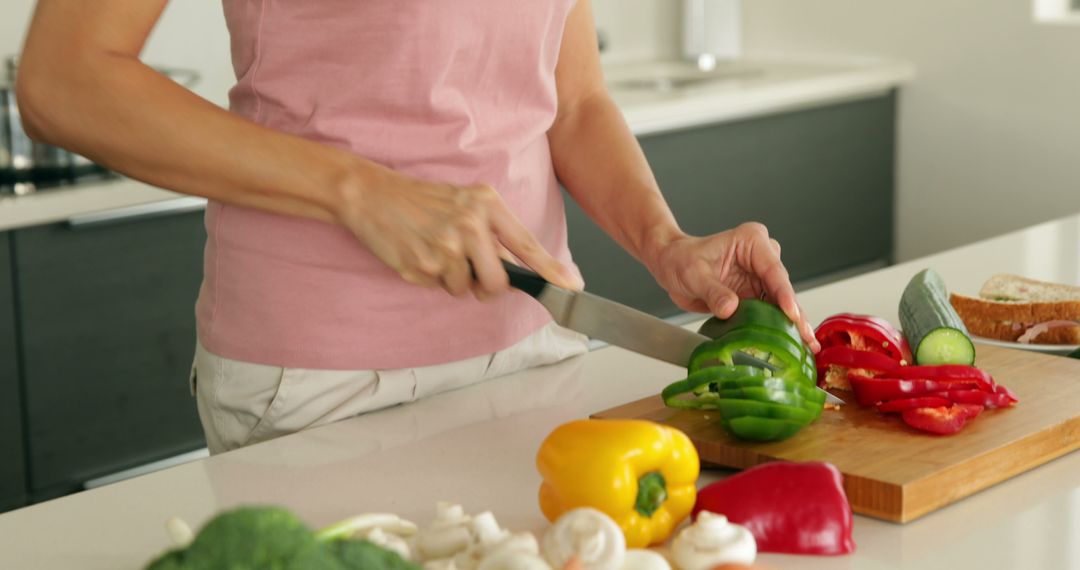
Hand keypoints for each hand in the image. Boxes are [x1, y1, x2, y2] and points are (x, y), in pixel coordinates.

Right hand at [337, 172, 582, 298]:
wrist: (372, 195)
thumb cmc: (421, 200)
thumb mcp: (465, 201)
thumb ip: (493, 231)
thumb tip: (514, 266)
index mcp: (486, 204)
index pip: (526, 243)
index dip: (551, 269)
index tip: (571, 285)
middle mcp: (470, 224)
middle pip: (498, 282)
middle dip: (487, 288)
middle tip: (470, 273)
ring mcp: (446, 247)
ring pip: (466, 289)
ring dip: (454, 281)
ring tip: (436, 251)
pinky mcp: (423, 266)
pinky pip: (440, 289)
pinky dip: (432, 279)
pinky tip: (420, 254)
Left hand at [646, 222, 819, 351]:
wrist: (671, 265)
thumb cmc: (680, 259)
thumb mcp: (693, 275)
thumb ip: (713, 292)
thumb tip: (730, 309)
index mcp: (752, 241)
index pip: (773, 270)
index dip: (784, 294)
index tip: (791, 314)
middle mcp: (762, 257)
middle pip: (784, 289)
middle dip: (795, 314)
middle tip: (806, 337)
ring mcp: (761, 276)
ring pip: (782, 303)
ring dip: (792, 325)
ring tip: (806, 347)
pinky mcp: (755, 293)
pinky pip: (770, 312)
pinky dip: (778, 328)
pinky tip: (791, 345)